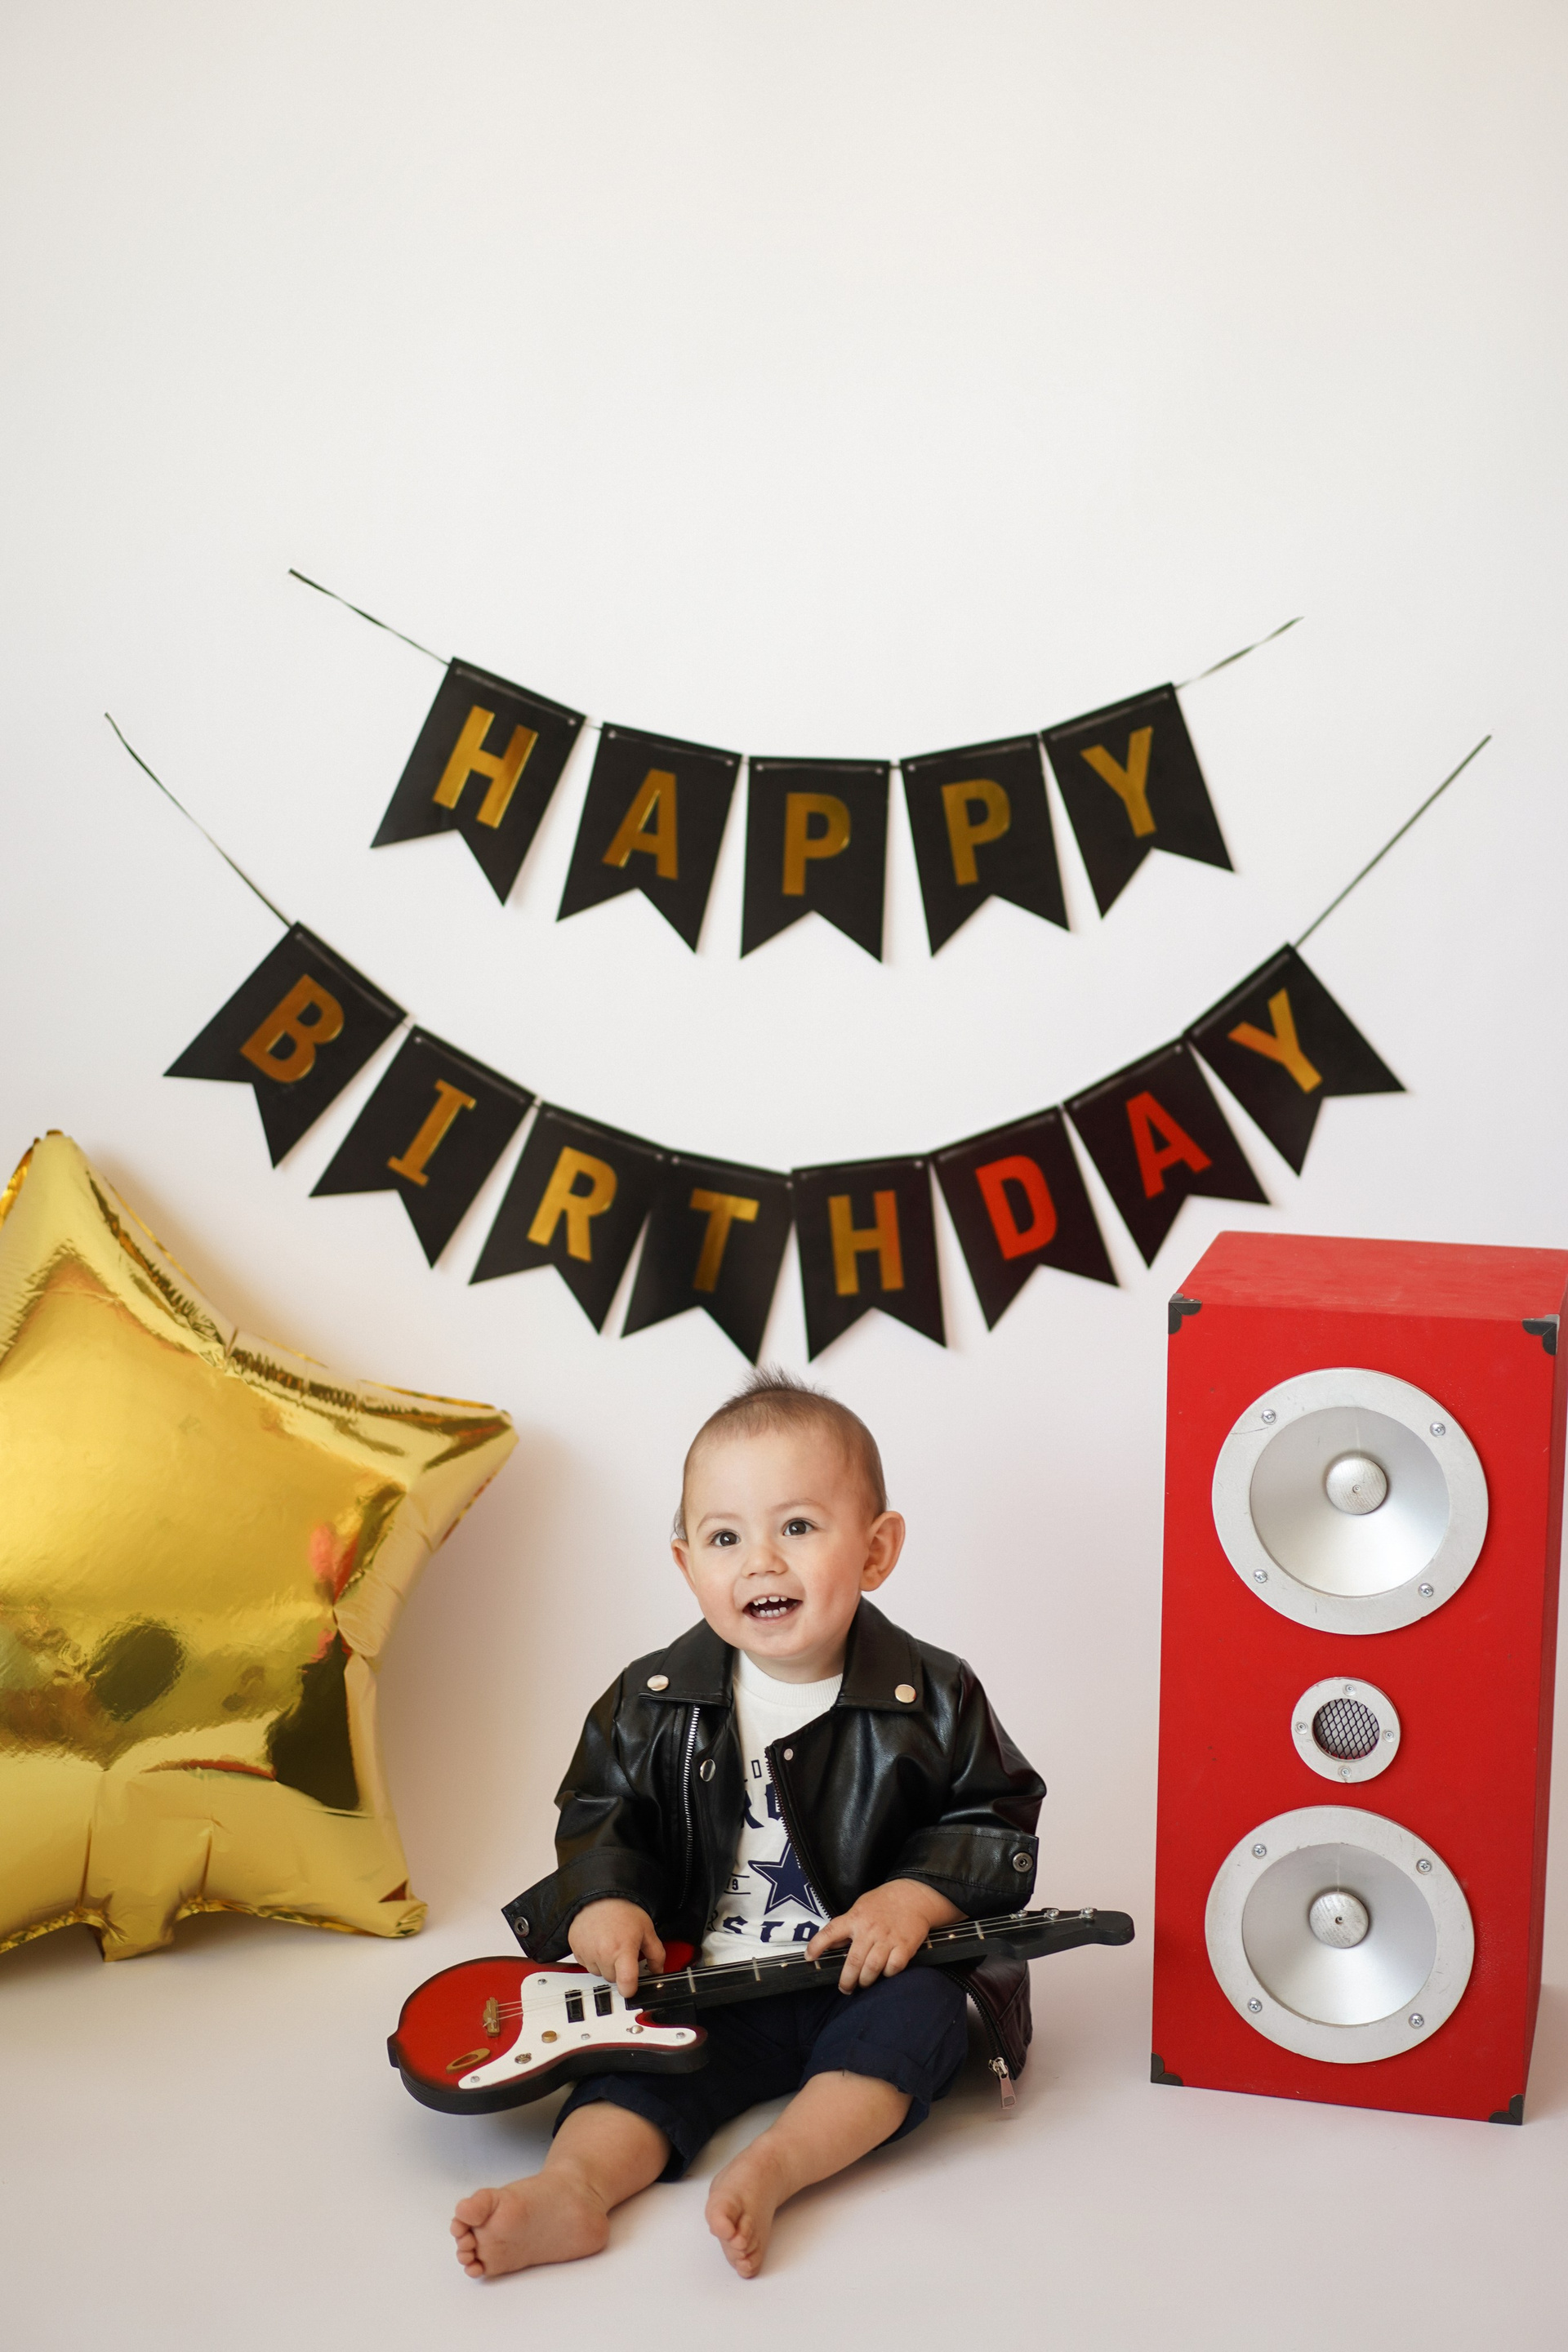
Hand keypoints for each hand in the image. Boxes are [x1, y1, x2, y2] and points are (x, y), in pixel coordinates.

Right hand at [568, 1899, 665, 1996]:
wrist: (599, 1895)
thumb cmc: (623, 1910)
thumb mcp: (647, 1929)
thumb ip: (656, 1954)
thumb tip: (659, 1971)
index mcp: (623, 1949)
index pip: (626, 1983)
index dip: (630, 1989)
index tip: (632, 1987)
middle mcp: (603, 1953)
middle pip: (613, 1979)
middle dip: (619, 1970)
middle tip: (622, 1950)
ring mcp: (588, 1952)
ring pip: (599, 1973)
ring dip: (605, 1965)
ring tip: (609, 1944)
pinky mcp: (576, 1949)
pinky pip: (586, 1965)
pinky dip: (593, 1958)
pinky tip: (598, 1942)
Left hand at [807, 1879, 962, 1991]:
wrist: (914, 1895)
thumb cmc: (884, 1902)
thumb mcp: (860, 1907)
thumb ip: (847, 1926)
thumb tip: (833, 1946)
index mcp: (855, 1918)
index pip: (831, 1932)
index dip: (817, 1945)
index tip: (809, 1957)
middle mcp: (870, 1930)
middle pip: (854, 1961)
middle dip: (847, 1980)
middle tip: (845, 1988)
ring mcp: (888, 1939)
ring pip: (872, 1968)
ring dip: (865, 1981)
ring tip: (864, 1983)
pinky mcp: (904, 1946)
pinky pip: (893, 1968)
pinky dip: (888, 1974)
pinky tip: (885, 1972)